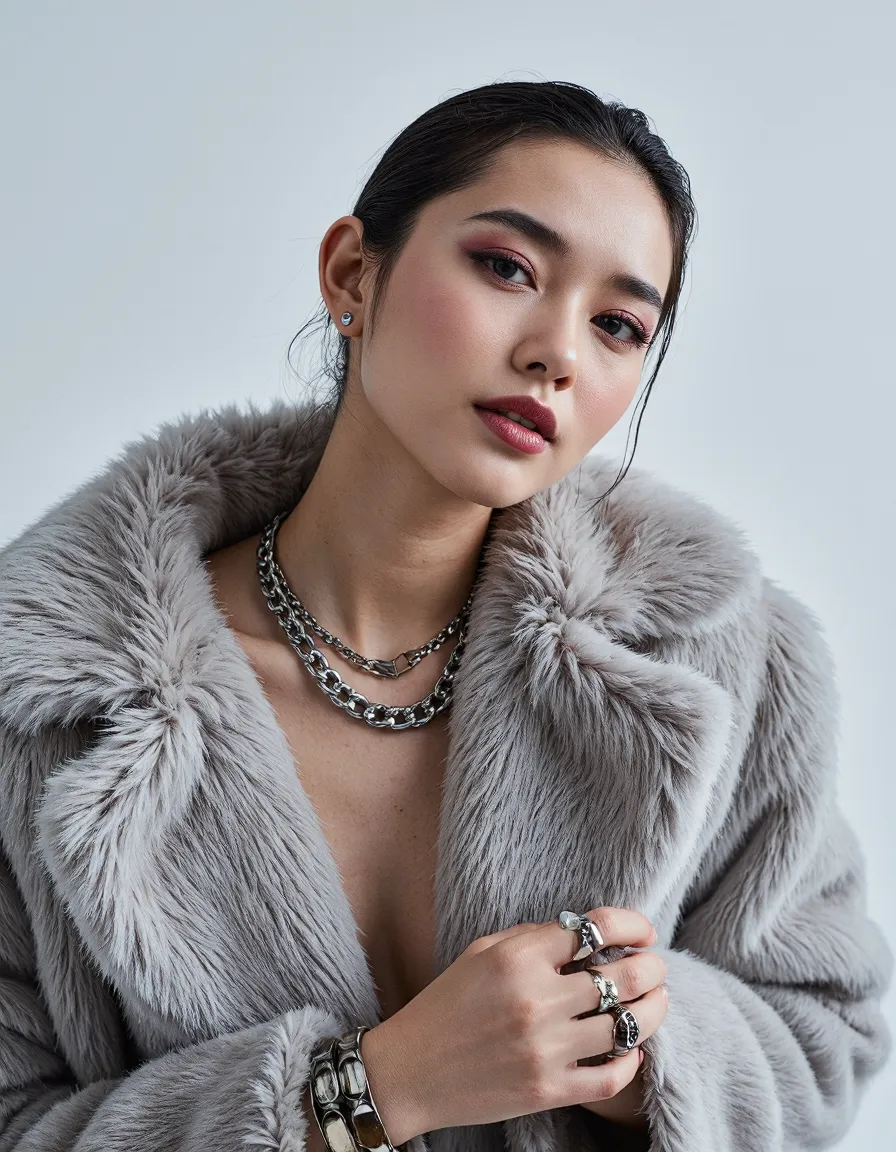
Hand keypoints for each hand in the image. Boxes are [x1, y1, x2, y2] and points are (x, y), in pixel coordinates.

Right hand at [365, 906, 665, 1140]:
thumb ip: (533, 937)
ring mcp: (545, 1049)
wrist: (409, 1070)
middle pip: (624, 975)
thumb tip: (585, 933)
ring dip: (654, 1009)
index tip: (643, 931)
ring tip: (657, 1000)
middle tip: (656, 966)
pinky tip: (631, 1048)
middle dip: (652, 966)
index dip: (632, 924)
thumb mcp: (482, 952)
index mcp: (518, 957)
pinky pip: (612, 1077)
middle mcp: (536, 1000)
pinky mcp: (548, 1090)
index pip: (596, 928)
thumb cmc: (447, 1004)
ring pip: (628, 1025)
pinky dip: (631, 1060)